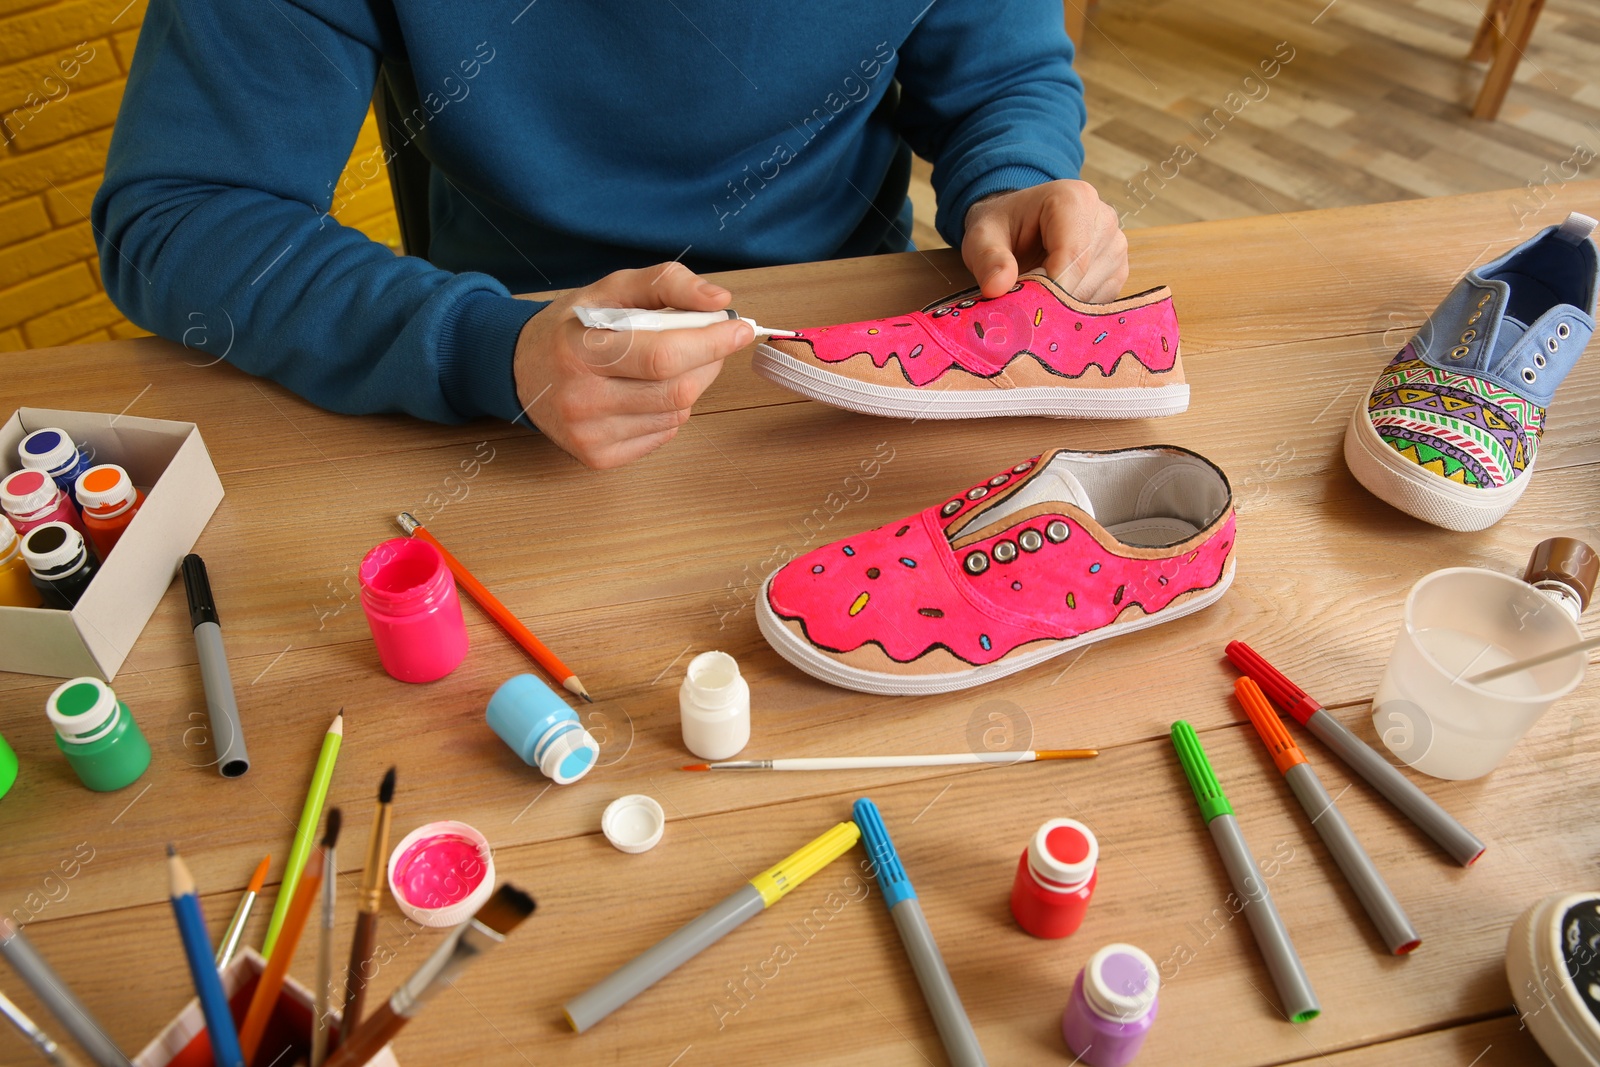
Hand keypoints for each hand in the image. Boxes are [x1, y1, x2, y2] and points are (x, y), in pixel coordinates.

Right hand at [513, 262, 752, 468]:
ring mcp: (589, 434)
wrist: (520, 370)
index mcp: (581, 349)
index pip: (663, 355)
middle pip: (677, 390)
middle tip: (708, 343)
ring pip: (675, 414)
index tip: (739, 329)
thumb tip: (719, 302)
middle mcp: (581, 398)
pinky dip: (668, 412)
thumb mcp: (610, 289)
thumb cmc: (572, 326)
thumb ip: (665, 284)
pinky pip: (661, 435)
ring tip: (665, 366)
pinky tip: (645, 393)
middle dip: (708, 362)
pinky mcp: (597, 458)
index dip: (711, 343)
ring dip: (689, 386)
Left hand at [961, 179, 1128, 302]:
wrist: (1019, 224)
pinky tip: (1053, 296)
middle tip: (1021, 299)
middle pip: (1083, 279)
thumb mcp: (981, 237)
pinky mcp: (1118, 271)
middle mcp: (1104, 220)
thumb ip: (988, 259)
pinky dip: (1072, 310)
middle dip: (1050, 299)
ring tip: (1035, 291)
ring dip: (1060, 306)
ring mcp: (1116, 246)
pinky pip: (1098, 303)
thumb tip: (997, 287)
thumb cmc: (1003, 227)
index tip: (1023, 307)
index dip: (1047, 289)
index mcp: (1074, 199)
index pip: (1072, 256)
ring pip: (1092, 296)